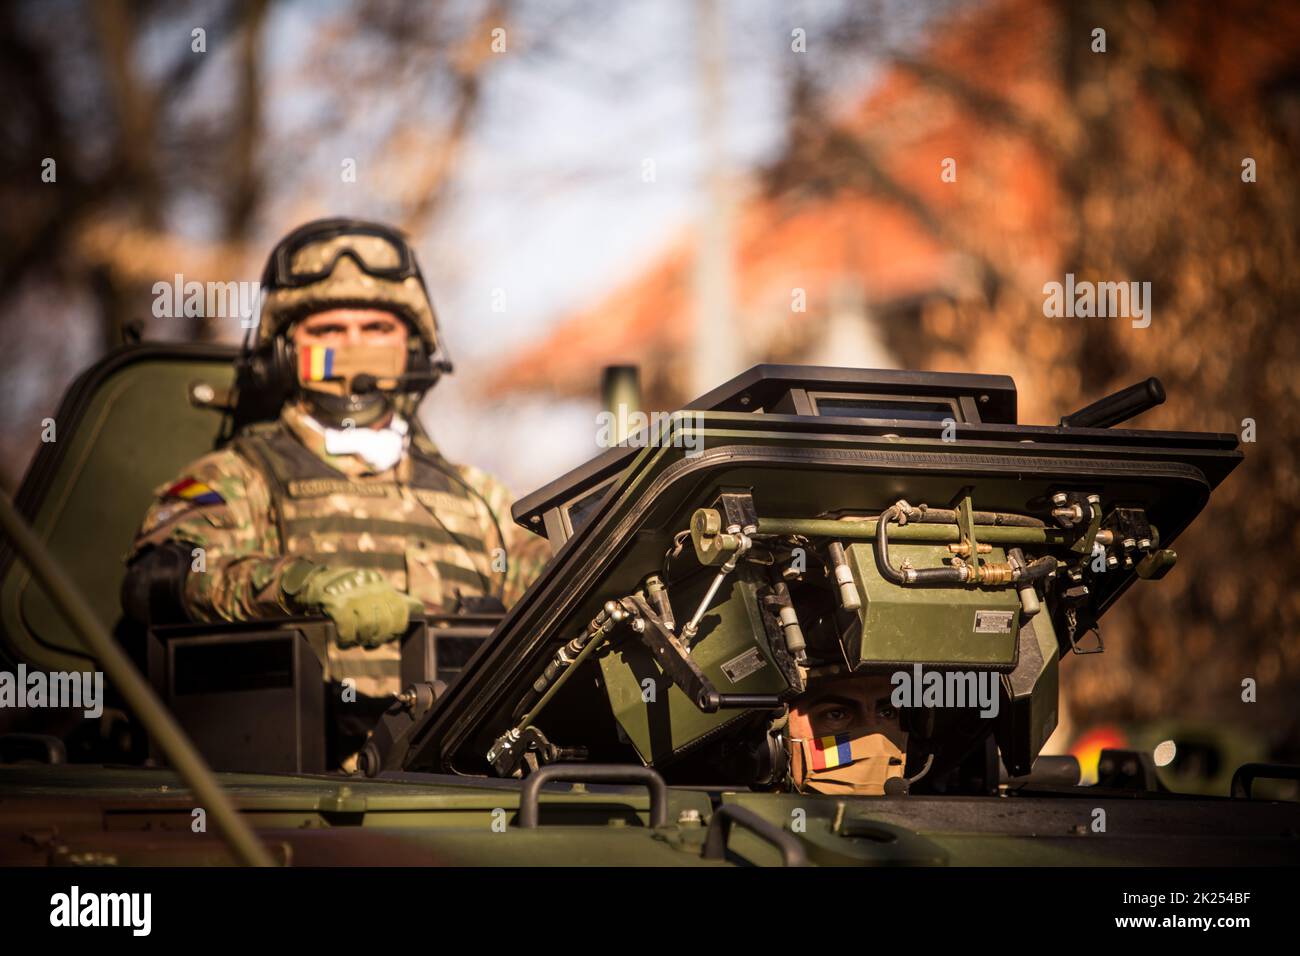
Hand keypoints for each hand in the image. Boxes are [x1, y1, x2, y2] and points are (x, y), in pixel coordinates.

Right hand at [288, 563, 423, 647]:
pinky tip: (343, 642)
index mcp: (381, 584)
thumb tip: (419, 607)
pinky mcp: (337, 605)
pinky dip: (346, 640)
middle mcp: (371, 588)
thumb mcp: (369, 587)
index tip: (386, 637)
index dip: (395, 629)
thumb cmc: (340, 588)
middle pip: (386, 623)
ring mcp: (354, 596)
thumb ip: (390, 598)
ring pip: (369, 628)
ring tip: (354, 641)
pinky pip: (348, 630)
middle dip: (379, 638)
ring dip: (361, 640)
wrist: (307, 581)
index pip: (400, 611)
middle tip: (369, 642)